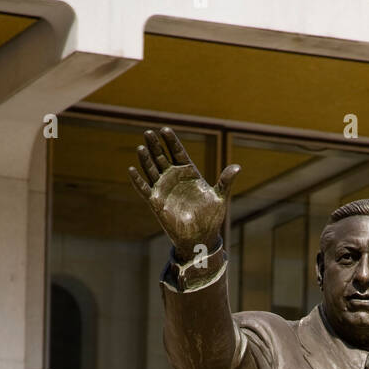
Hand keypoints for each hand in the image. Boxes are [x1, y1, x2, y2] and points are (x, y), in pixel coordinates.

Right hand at [128, 125, 239, 262]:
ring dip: (145, 159)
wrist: (201, 238)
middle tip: (149, 133)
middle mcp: (174, 178)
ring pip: (151, 170)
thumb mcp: (220, 198)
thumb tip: (237, 167)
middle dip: (155, 145)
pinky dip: (137, 181)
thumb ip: (225, 181)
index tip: (165, 130)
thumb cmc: (211, 218)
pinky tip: (131, 170)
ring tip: (141, 147)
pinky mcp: (156, 202)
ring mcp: (164, 189)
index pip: (178, 152)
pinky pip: (144, 189)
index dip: (171, 141)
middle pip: (162, 157)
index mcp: (189, 173)